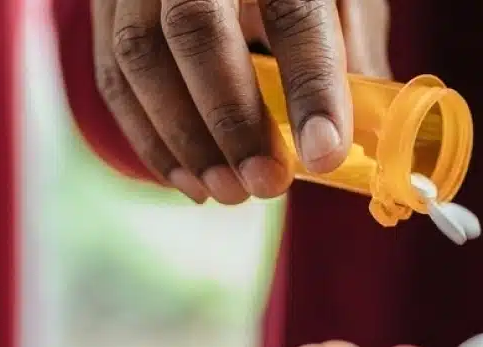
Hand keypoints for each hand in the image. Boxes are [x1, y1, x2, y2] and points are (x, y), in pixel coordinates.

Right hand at [92, 0, 389, 203]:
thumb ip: (353, 50)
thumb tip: (370, 139)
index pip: (294, 13)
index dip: (311, 86)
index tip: (325, 154)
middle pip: (195, 27)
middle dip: (230, 118)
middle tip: (265, 184)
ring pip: (139, 52)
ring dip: (182, 138)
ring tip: (225, 191)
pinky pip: (112, 69)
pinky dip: (147, 134)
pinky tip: (186, 178)